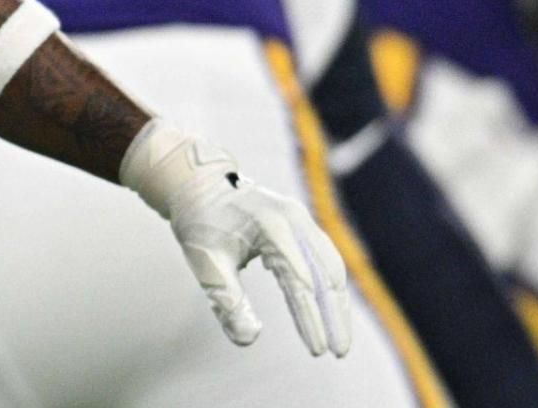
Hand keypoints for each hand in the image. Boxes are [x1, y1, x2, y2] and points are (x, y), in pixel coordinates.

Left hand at [123, 121, 352, 355]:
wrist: (198, 185)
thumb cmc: (201, 222)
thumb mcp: (206, 262)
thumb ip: (227, 300)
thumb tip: (248, 339)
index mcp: (272, 227)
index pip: (300, 282)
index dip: (310, 319)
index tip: (317, 351)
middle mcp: (295, 219)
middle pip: (327, 274)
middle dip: (335, 316)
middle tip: (340, 353)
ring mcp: (301, 219)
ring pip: (332, 266)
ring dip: (338, 303)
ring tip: (339, 339)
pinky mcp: (301, 224)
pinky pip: (324, 258)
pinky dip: (330, 286)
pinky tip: (328, 310)